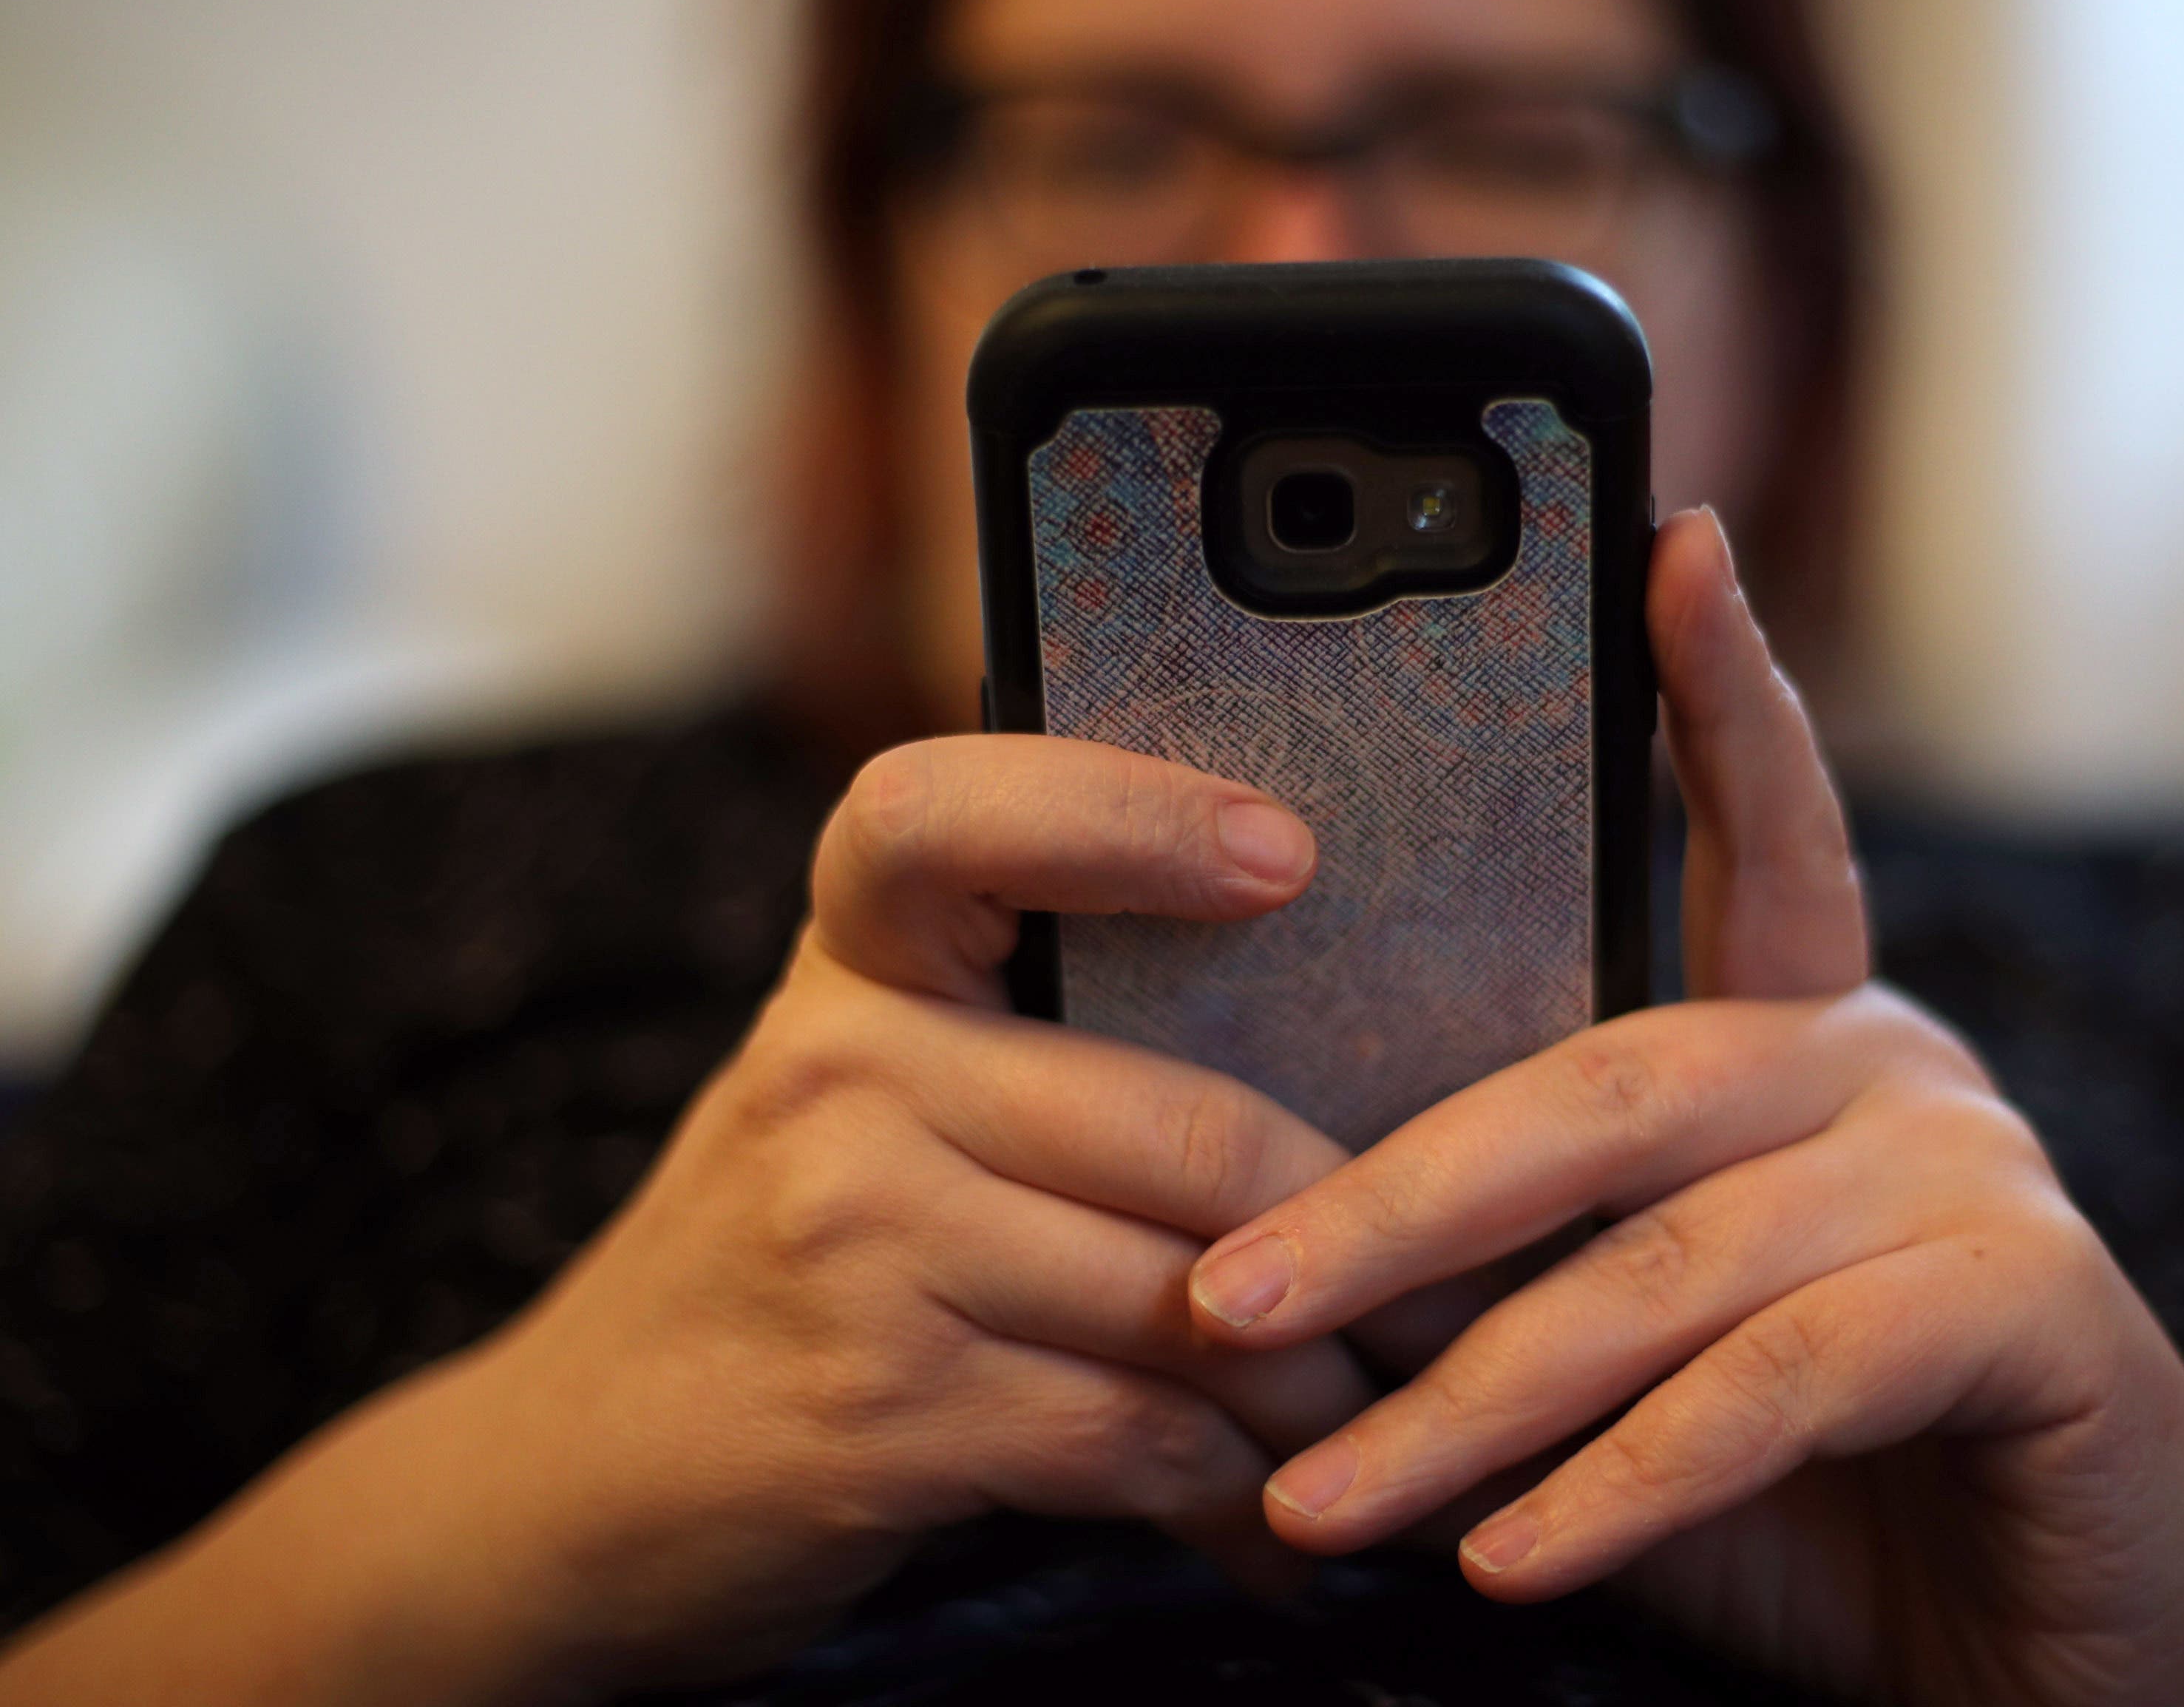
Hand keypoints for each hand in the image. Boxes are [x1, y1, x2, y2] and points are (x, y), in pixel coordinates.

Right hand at [0, 736, 1375, 1706]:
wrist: (554, 1482)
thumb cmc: (772, 1270)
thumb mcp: (853, 1106)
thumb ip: (1025, 1054)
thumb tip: (1323, 1071)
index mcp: (845, 977)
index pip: (945, 817)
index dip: (1124, 811)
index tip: (1287, 852)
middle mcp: (838, 1079)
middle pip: (1184, 1124)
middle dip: (1359, 1234)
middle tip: (1462, 1290)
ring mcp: (850, 1245)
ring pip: (1191, 1299)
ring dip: (1323, 1393)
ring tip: (1392, 1425)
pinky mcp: (877, 1413)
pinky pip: (1140, 1442)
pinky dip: (1242, 1504)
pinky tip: (1281, 1539)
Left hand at [1184, 510, 2183, 1706]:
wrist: (2061, 1643)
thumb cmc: (1821, 1487)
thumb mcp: (1644, 1351)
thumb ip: (1525, 1275)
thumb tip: (1269, 1266)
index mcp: (1806, 1026)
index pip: (1758, 827)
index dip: (1717, 685)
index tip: (1668, 536)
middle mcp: (1894, 1062)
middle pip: (1606, 1086)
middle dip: (1391, 1210)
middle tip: (1220, 1301)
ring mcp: (1975, 1172)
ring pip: (1666, 1265)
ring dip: (1469, 1407)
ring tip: (1317, 1505)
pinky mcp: (2034, 1308)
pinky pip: (1779, 1385)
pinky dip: (1627, 1485)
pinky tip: (1510, 1560)